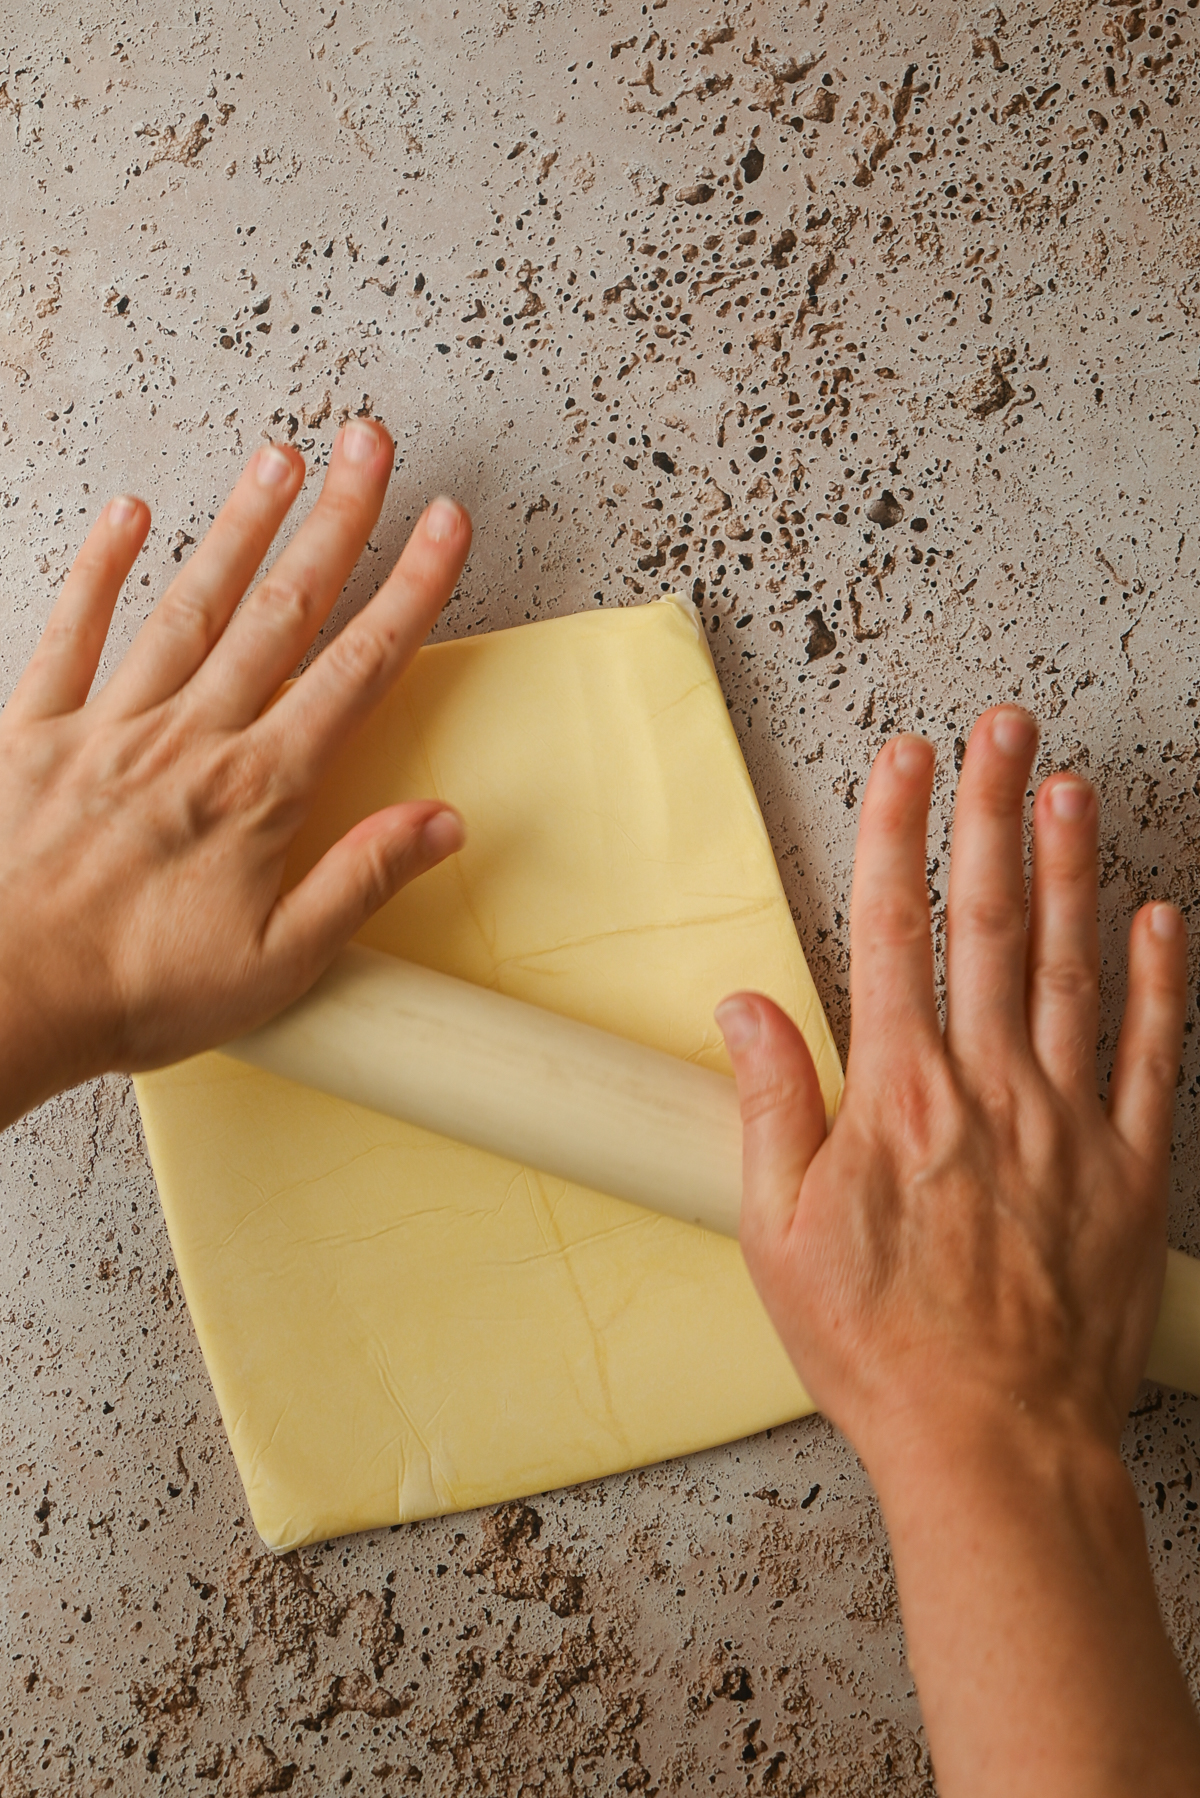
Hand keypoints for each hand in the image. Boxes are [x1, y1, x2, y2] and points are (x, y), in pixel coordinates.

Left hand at [0, 421, 470, 1126]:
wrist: (3, 999)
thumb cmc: (135, 993)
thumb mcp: (276, 964)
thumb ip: (360, 881)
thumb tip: (441, 821)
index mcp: (257, 792)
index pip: (356, 670)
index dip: (410, 590)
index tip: (443, 524)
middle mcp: (191, 738)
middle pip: (282, 610)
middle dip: (337, 521)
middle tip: (370, 444)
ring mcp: (110, 725)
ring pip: (191, 604)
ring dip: (242, 526)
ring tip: (279, 457)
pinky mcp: (36, 732)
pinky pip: (71, 633)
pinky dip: (99, 570)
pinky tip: (129, 514)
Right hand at [719, 706, 1184, 1462]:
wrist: (995, 1446)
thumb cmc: (878, 1349)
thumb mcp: (778, 1236)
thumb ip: (769, 1108)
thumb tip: (746, 1010)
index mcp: (896, 1096)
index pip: (890, 931)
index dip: (893, 833)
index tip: (902, 760)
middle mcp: (987, 1088)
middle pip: (988, 922)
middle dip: (991, 811)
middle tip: (1003, 727)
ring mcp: (1067, 1123)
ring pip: (1071, 967)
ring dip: (1069, 869)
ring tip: (1071, 786)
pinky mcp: (1128, 1169)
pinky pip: (1151, 1057)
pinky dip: (1157, 982)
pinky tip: (1160, 917)